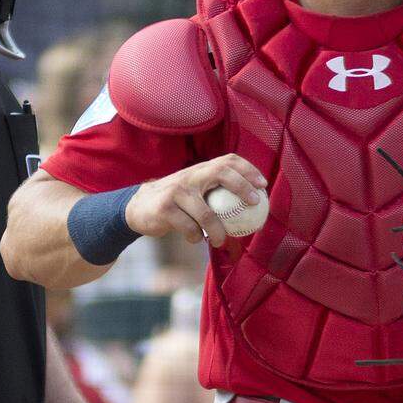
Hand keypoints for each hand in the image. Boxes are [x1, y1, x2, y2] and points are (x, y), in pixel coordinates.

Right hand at [125, 155, 266, 248]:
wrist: (140, 207)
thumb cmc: (177, 203)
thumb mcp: (195, 191)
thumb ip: (216, 194)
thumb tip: (251, 211)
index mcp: (201, 170)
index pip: (228, 160)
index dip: (248, 169)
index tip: (263, 185)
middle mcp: (190, 176)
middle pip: (221, 173)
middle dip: (242, 186)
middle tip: (255, 204)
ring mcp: (177, 191)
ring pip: (206, 213)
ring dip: (219, 231)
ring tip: (222, 241)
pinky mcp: (165, 209)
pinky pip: (189, 228)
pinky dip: (196, 237)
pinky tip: (196, 239)